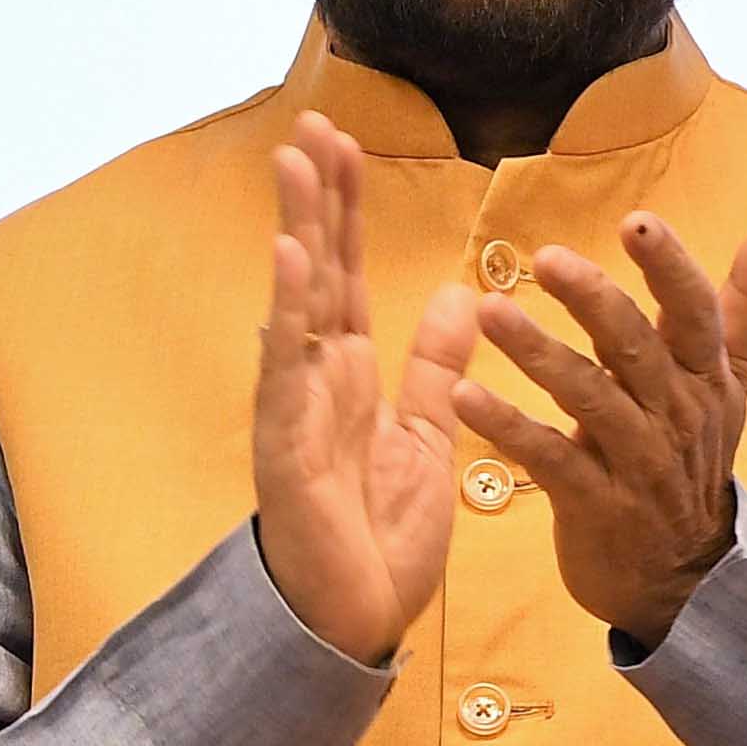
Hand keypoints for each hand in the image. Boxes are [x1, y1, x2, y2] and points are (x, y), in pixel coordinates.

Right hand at [252, 115, 478, 664]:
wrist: (355, 620)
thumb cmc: (376, 533)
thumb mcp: (429, 435)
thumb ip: (437, 367)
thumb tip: (458, 295)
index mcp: (349, 375)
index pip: (346, 274)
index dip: (345, 210)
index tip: (345, 143)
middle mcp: (314, 381)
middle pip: (316, 273)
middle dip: (315, 200)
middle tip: (313, 125)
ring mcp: (294, 411)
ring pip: (295, 308)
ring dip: (297, 236)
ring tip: (297, 168)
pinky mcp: (288, 450)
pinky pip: (288, 374)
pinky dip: (289, 317)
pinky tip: (292, 264)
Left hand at [450, 209, 746, 647]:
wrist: (683, 575)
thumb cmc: (692, 459)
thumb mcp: (727, 379)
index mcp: (703, 376)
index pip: (694, 312)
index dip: (669, 268)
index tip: (637, 223)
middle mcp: (675, 413)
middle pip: (637, 348)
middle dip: (594, 301)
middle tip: (546, 259)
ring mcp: (637, 461)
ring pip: (591, 399)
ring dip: (539, 354)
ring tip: (490, 312)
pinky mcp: (595, 504)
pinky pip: (550, 459)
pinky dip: (509, 428)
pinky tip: (464, 396)